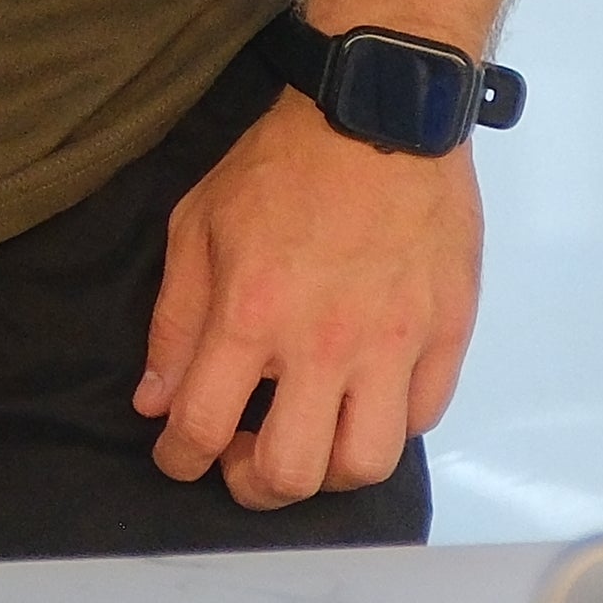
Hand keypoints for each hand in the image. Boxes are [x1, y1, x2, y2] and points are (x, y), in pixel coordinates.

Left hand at [136, 92, 477, 507]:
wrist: (377, 115)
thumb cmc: (279, 167)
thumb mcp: (197, 226)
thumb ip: (174, 321)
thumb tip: (155, 402)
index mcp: (251, 315)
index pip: (202, 426)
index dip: (179, 459)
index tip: (177, 457)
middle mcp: (325, 344)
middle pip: (293, 472)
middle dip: (254, 487)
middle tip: (242, 463)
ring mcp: (394, 344)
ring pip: (367, 464)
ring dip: (327, 472)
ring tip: (308, 444)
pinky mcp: (447, 335)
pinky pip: (422, 419)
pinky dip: (388, 426)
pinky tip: (362, 402)